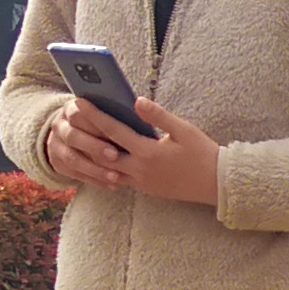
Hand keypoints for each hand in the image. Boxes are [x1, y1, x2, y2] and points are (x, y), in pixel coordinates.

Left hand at [45, 97, 223, 205]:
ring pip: (106, 170)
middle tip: (71, 120)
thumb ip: (158, 116)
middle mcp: (140, 169)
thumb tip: (137, 100)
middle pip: (102, 151)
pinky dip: (105, 169)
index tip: (80, 103)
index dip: (94, 115)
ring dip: (91, 155)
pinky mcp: (145, 189)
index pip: (113, 130)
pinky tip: (99, 158)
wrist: (216, 184)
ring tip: (79, 138)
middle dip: (85, 134)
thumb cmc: (203, 154)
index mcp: (148, 152)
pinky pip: (118, 179)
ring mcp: (141, 182)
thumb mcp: (184, 130)